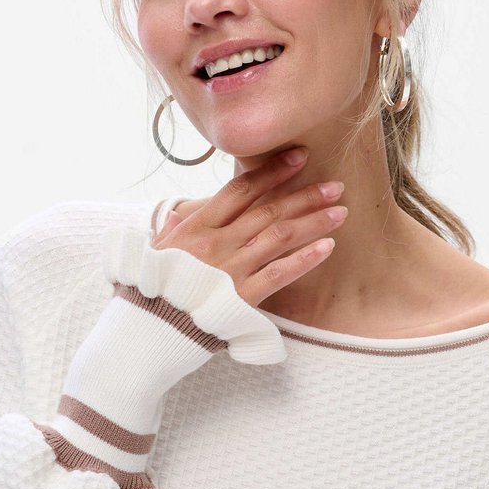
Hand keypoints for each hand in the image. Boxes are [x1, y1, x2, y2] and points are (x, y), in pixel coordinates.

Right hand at [151, 147, 346, 307]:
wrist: (147, 331)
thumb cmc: (150, 291)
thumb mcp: (154, 254)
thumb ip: (171, 232)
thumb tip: (178, 215)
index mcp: (195, 228)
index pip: (240, 190)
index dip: (272, 171)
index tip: (298, 157)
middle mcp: (216, 244)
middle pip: (268, 210)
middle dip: (305, 195)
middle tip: (334, 186)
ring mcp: (230, 270)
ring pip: (279, 236)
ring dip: (313, 222)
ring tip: (340, 212)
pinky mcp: (241, 298)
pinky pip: (279, 273)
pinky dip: (305, 259)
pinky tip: (327, 247)